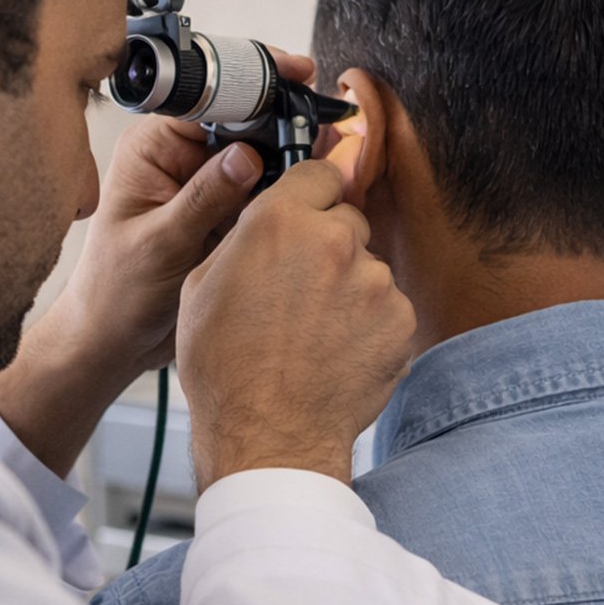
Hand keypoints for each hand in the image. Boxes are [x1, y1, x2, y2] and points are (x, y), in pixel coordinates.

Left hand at [0, 53, 315, 475]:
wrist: (116, 339)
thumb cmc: (117, 291)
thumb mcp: (159, 245)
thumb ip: (202, 200)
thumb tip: (247, 156)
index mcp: (155, 146)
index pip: (209, 95)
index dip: (255, 80)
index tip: (297, 75)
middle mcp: (184, 156)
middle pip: (247, 118)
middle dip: (288, 117)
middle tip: (330, 126)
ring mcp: (210, 183)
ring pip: (265, 152)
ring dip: (298, 153)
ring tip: (336, 156)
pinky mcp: (230, 211)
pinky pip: (270, 188)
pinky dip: (296, 187)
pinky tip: (323, 188)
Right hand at [178, 158, 414, 490]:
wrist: (267, 433)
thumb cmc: (224, 364)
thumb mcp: (203, 282)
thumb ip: (245, 235)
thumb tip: (267, 215)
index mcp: (278, 220)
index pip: (318, 172)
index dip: (310, 194)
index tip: (307, 212)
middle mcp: (333, 239)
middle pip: (347, 219)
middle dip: (328, 244)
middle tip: (300, 287)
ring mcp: (373, 280)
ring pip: (368, 266)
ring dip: (349, 287)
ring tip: (314, 330)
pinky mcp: (401, 320)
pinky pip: (389, 306)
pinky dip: (371, 324)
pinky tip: (338, 350)